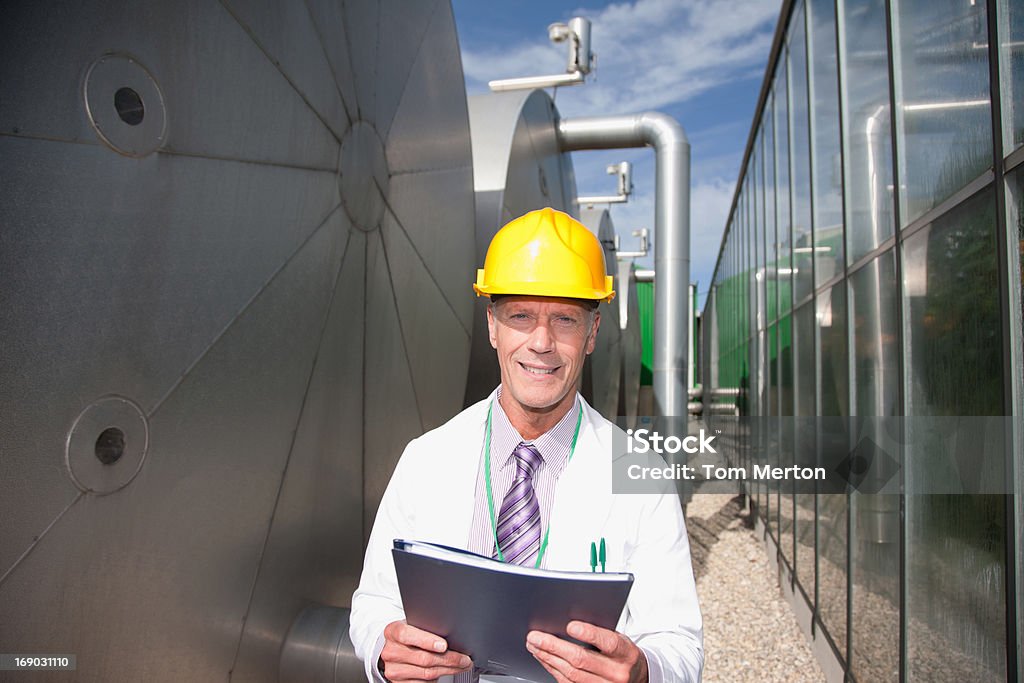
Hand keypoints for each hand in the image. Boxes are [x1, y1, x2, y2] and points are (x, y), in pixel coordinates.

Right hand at [378, 620, 472, 681]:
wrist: (393, 649)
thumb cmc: (408, 635)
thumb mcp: (413, 625)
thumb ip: (425, 628)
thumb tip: (451, 635)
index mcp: (392, 632)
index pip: (407, 635)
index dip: (426, 640)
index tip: (444, 645)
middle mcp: (390, 652)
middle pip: (423, 658)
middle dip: (449, 659)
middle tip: (465, 658)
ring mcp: (394, 670)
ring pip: (427, 673)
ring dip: (449, 670)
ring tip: (462, 665)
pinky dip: (439, 677)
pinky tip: (448, 671)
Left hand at [526, 620, 648, 682]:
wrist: (636, 676)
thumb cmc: (623, 653)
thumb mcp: (620, 637)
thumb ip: (600, 631)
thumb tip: (569, 622)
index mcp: (626, 653)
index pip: (608, 642)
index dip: (589, 634)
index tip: (570, 625)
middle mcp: (617, 673)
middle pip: (582, 660)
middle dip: (554, 647)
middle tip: (535, 636)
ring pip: (571, 674)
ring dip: (548, 658)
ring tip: (534, 645)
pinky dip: (552, 669)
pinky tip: (544, 658)